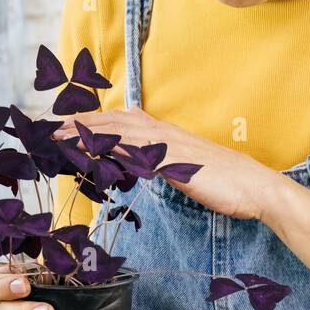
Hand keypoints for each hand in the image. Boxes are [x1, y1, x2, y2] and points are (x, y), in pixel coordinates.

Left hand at [54, 108, 284, 220]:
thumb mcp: (189, 170)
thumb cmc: (226, 184)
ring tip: (60, 136)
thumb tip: (142, 164)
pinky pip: (135, 151)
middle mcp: (166, 133)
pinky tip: (91, 150)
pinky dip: (110, 148)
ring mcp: (169, 145)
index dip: (96, 122)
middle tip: (52, 129)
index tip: (70, 126)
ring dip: (87, 132)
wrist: (256, 188)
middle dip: (82, 123)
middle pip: (115, 121)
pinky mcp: (173, 162)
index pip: (124, 121)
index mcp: (169, 135)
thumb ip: (165, 163)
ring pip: (120, 131)